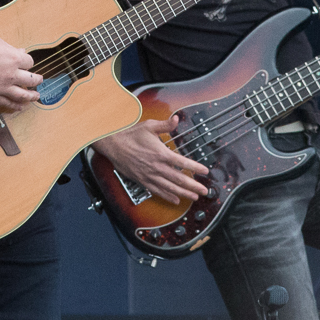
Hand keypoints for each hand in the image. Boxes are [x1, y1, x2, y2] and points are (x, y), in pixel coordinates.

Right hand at [0, 33, 42, 111]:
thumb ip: (11, 49)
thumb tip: (20, 52)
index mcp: (14, 58)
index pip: (30, 62)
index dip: (28, 62)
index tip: (26, 63)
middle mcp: (11, 74)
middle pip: (31, 80)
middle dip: (37, 80)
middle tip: (39, 80)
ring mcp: (2, 86)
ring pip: (23, 95)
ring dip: (32, 96)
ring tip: (36, 96)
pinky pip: (7, 103)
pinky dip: (16, 106)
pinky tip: (21, 106)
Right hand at [93, 115, 209, 203]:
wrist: (114, 145)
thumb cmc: (131, 135)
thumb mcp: (149, 126)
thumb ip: (165, 125)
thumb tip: (176, 119)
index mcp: (161, 153)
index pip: (182, 163)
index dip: (195, 168)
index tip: (205, 171)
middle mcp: (157, 167)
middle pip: (179, 179)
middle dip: (193, 186)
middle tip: (204, 191)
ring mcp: (150, 176)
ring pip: (170, 187)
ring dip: (183, 193)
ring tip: (194, 197)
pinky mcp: (143, 181)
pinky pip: (157, 191)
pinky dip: (167, 196)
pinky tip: (175, 200)